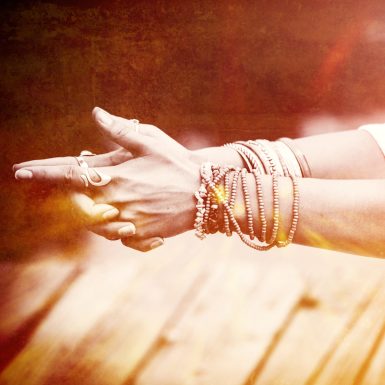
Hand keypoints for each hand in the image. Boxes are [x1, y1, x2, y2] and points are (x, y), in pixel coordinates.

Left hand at [15, 108, 200, 250]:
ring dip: (88, 214)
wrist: (206, 193)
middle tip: (67, 191)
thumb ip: (120, 130)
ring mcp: (127, 221)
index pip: (69, 174)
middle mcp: (116, 202)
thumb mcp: (151, 141)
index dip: (43, 172)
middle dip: (66, 198)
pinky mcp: (140, 234)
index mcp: (115, 177)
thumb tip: (96, 113)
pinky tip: (119, 219)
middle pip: (76, 205)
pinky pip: (116, 236)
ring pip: (93, 224)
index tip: (21, 171)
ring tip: (93, 205)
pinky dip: (112, 228)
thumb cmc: (178, 164)